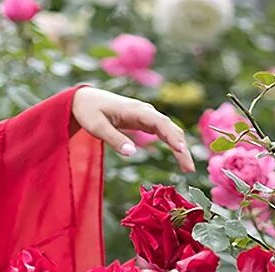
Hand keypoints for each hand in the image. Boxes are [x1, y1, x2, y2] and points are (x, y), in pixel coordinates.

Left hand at [71, 86, 195, 172]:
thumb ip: (114, 139)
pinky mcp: (144, 121)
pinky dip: (172, 143)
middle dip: (181, 147)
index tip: (181, 150)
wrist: (85, 99)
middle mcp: (145, 111)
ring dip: (180, 147)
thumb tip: (132, 153)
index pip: (160, 123)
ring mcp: (146, 115)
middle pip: (170, 128)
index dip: (172, 136)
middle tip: (190, 169)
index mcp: (135, 110)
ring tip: (187, 168)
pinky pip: (163, 132)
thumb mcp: (97, 127)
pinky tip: (179, 155)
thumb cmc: (89, 111)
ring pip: (169, 130)